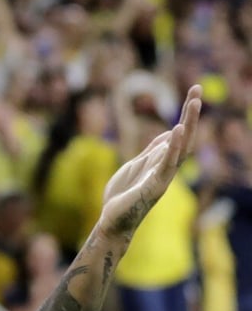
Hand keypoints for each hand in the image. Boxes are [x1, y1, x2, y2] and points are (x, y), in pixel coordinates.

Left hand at [97, 84, 201, 239]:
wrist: (113, 221)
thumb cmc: (123, 196)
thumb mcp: (136, 165)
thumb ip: (152, 151)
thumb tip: (169, 133)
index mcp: (161, 161)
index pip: (177, 134)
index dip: (185, 114)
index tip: (193, 92)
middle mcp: (167, 167)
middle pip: (184, 136)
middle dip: (190, 113)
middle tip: (198, 89)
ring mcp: (163, 177)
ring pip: (180, 147)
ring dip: (187, 124)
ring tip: (194, 102)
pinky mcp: (154, 186)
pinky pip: (166, 164)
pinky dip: (173, 147)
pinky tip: (177, 130)